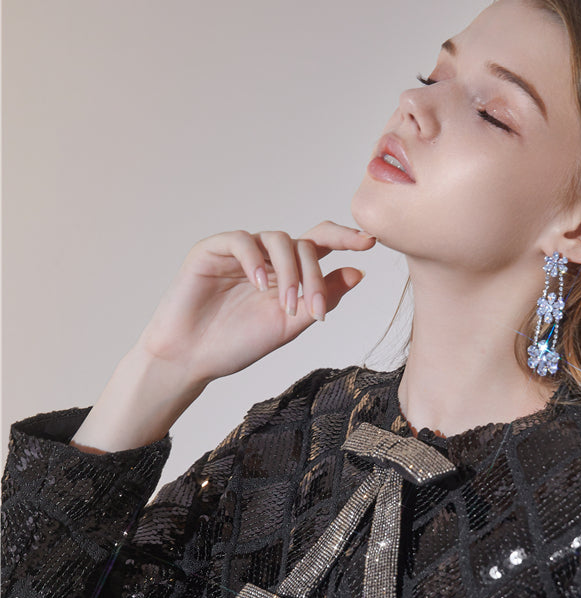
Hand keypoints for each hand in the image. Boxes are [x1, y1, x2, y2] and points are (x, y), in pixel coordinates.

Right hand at [135, 222, 375, 387]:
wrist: (192, 358)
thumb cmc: (237, 343)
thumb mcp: (290, 324)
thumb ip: (323, 298)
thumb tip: (359, 272)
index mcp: (287, 273)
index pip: (320, 244)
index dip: (345, 238)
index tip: (370, 243)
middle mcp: (267, 258)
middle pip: (304, 244)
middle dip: (316, 276)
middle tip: (314, 309)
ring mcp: (240, 252)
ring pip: (278, 240)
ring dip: (290, 272)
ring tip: (286, 305)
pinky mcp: (212, 250)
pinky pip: (241, 240)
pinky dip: (255, 259)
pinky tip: (260, 284)